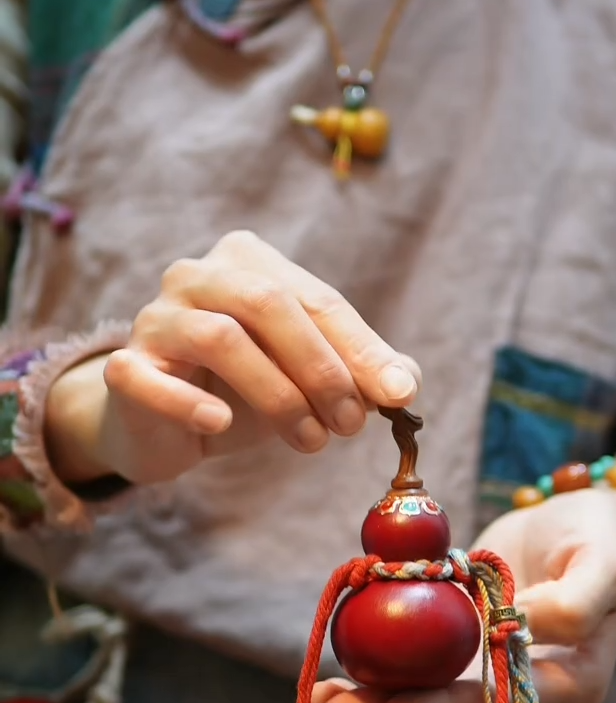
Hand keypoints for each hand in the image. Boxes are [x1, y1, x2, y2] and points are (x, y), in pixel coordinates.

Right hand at [45, 231, 419, 484]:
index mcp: (248, 262)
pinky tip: (221, 424)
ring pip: (219, 336)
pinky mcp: (124, 367)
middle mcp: (197, 275)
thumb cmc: (241, 391)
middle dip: (321, 367)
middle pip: (268, 303)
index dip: (361, 348)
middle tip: (351, 424)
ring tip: (310, 441)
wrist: (163, 427)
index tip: (398, 395)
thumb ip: (359, 372)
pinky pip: (149, 377)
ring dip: (277, 394)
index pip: (316, 299)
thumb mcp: (307, 378)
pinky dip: (189, 401)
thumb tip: (405, 383)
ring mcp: (155, 318)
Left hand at [313, 488, 615, 702]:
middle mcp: (524, 699)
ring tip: (320, 697)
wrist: (582, 529)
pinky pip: (411, 688)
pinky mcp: (457, 666)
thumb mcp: (604, 554)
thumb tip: (522, 623)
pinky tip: (333, 675)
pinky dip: (372, 684)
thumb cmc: (599, 537)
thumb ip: (577, 596)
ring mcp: (485, 686)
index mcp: (570, 684)